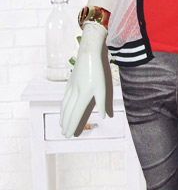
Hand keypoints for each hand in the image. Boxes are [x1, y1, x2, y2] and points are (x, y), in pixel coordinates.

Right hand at [60, 22, 107, 137]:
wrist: (88, 54)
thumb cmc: (97, 71)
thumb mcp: (103, 87)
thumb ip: (102, 102)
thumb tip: (104, 116)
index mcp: (83, 95)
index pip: (76, 114)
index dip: (72, 125)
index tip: (68, 135)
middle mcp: (74, 93)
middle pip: (68, 112)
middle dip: (65, 124)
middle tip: (64, 133)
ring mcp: (70, 87)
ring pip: (64, 105)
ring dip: (62, 116)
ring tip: (61, 124)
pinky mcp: (69, 82)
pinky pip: (64, 98)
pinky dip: (62, 106)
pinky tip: (63, 108)